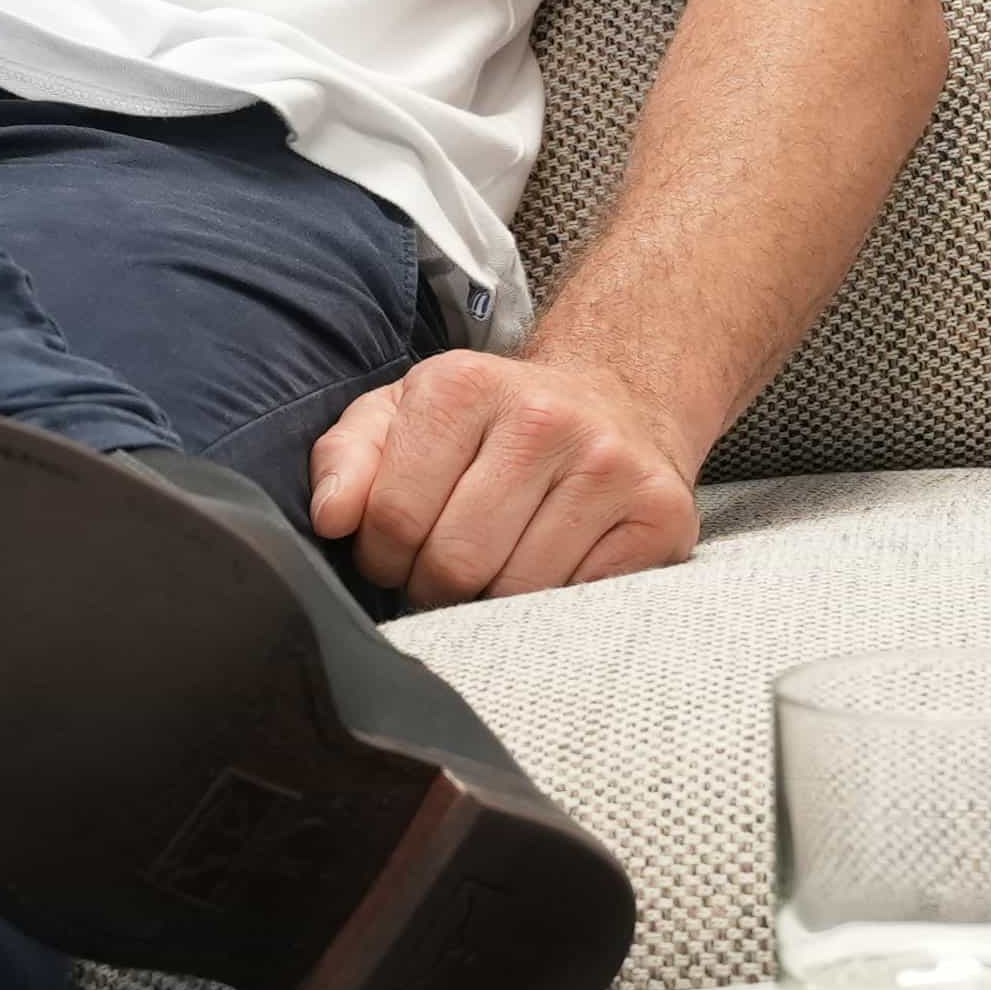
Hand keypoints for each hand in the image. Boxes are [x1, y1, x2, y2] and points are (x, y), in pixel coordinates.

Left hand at [309, 348, 702, 604]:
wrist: (616, 404)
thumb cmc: (491, 426)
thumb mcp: (405, 417)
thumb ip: (348, 458)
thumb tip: (331, 516)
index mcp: (464, 384)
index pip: (391, 518)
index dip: (383, 555)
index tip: (399, 549)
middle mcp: (544, 417)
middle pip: (454, 562)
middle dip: (436, 584)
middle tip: (448, 567)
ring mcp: (609, 467)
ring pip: (516, 593)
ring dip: (493, 601)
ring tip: (499, 565)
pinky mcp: (659, 515)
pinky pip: (581, 603)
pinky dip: (556, 605)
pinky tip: (554, 567)